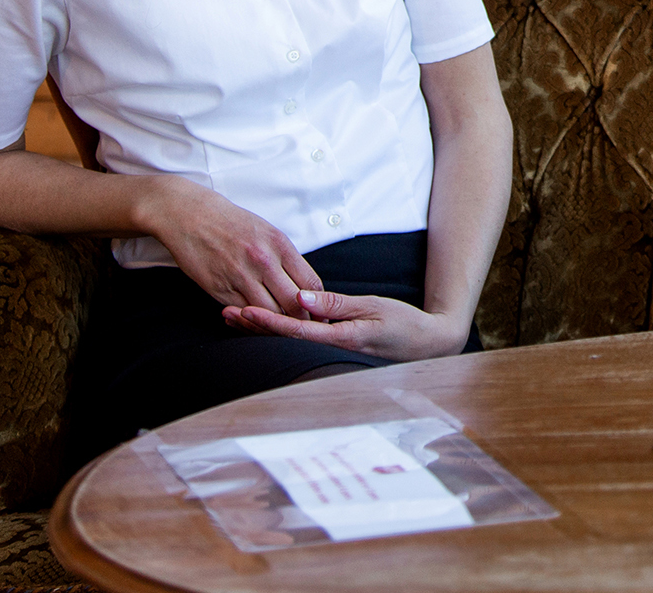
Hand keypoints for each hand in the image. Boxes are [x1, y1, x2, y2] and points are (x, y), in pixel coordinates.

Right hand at [133, 177, 322, 314]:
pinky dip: (252, 320)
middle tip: (303, 328)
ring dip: (276, 324)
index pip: (311, 284)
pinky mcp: (221, 290)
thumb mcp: (266, 231)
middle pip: (295, 305)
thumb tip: (302, 286)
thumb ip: (284, 258)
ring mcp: (242, 277)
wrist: (189, 215)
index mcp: (279, 244)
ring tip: (279, 328)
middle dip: (301, 320)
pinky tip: (254, 320)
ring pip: (270, 315)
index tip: (316, 312)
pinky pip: (244, 314)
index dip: (317, 304)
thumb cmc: (229, 222)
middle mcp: (264, 261)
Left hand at [222, 291, 471, 361]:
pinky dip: (279, 332)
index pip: (296, 331)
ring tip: (234, 317)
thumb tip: (301, 298)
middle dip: (254, 327)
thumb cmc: (403, 324)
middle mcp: (332, 351)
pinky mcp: (334, 351)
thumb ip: (336, 304)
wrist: (426, 346)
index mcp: (341, 339)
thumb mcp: (373, 306)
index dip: (268, 321)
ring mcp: (332, 354)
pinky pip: (301, 342)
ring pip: (288, 344)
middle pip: (284, 341)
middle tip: (225, 311)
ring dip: (260, 331)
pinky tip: (262, 325)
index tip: (243, 310)